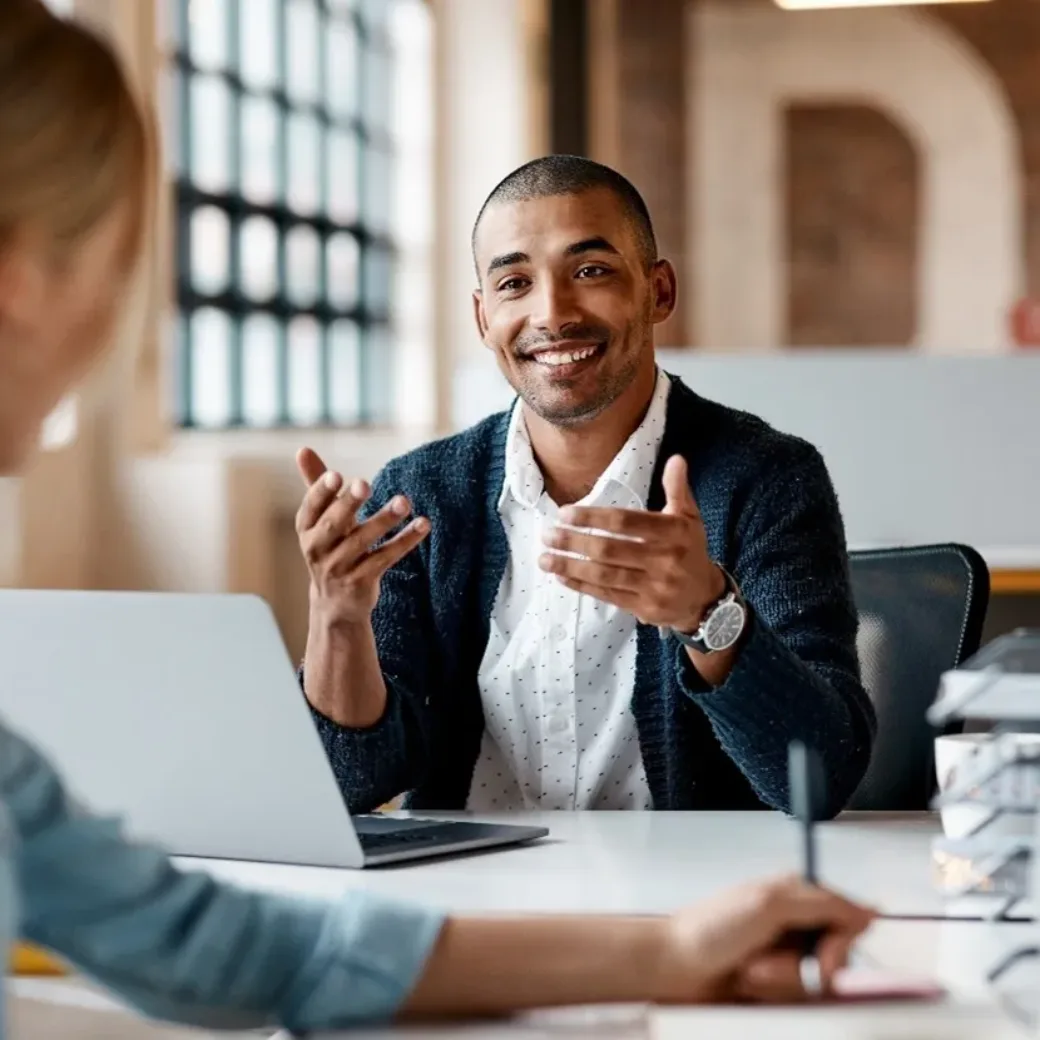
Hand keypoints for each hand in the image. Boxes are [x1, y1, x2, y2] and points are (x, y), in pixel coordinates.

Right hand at [295, 447, 428, 627]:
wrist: (336, 604)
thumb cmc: (331, 548)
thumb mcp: (320, 520)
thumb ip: (317, 485)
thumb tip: (303, 449)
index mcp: (307, 529)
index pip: (311, 508)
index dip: (321, 492)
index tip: (336, 475)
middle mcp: (318, 549)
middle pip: (334, 524)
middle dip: (348, 504)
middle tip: (365, 484)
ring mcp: (339, 568)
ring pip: (362, 542)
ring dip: (384, 520)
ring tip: (404, 501)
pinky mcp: (362, 582)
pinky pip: (385, 558)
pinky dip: (404, 541)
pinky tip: (423, 525)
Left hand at [538, 454, 724, 630]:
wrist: (704, 597)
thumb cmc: (690, 550)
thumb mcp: (689, 518)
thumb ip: (677, 489)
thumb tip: (676, 459)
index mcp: (674, 532)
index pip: (626, 522)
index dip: (593, 518)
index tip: (564, 514)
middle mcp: (665, 560)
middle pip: (609, 550)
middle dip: (574, 542)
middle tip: (546, 535)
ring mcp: (654, 587)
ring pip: (604, 576)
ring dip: (570, 567)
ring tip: (544, 558)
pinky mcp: (644, 608)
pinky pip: (607, 595)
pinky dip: (581, 586)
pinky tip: (561, 577)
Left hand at [654, 875, 875, 1003]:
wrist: (673, 966)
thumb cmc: (713, 928)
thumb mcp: (767, 905)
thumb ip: (821, 904)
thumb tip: (872, 910)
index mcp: (798, 894)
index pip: (850, 920)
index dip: (841, 946)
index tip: (823, 962)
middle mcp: (797, 924)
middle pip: (837, 958)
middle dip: (800, 970)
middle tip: (763, 967)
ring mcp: (786, 957)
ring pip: (816, 984)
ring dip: (781, 983)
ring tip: (748, 974)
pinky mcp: (776, 986)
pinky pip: (797, 1000)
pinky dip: (772, 995)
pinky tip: (747, 985)